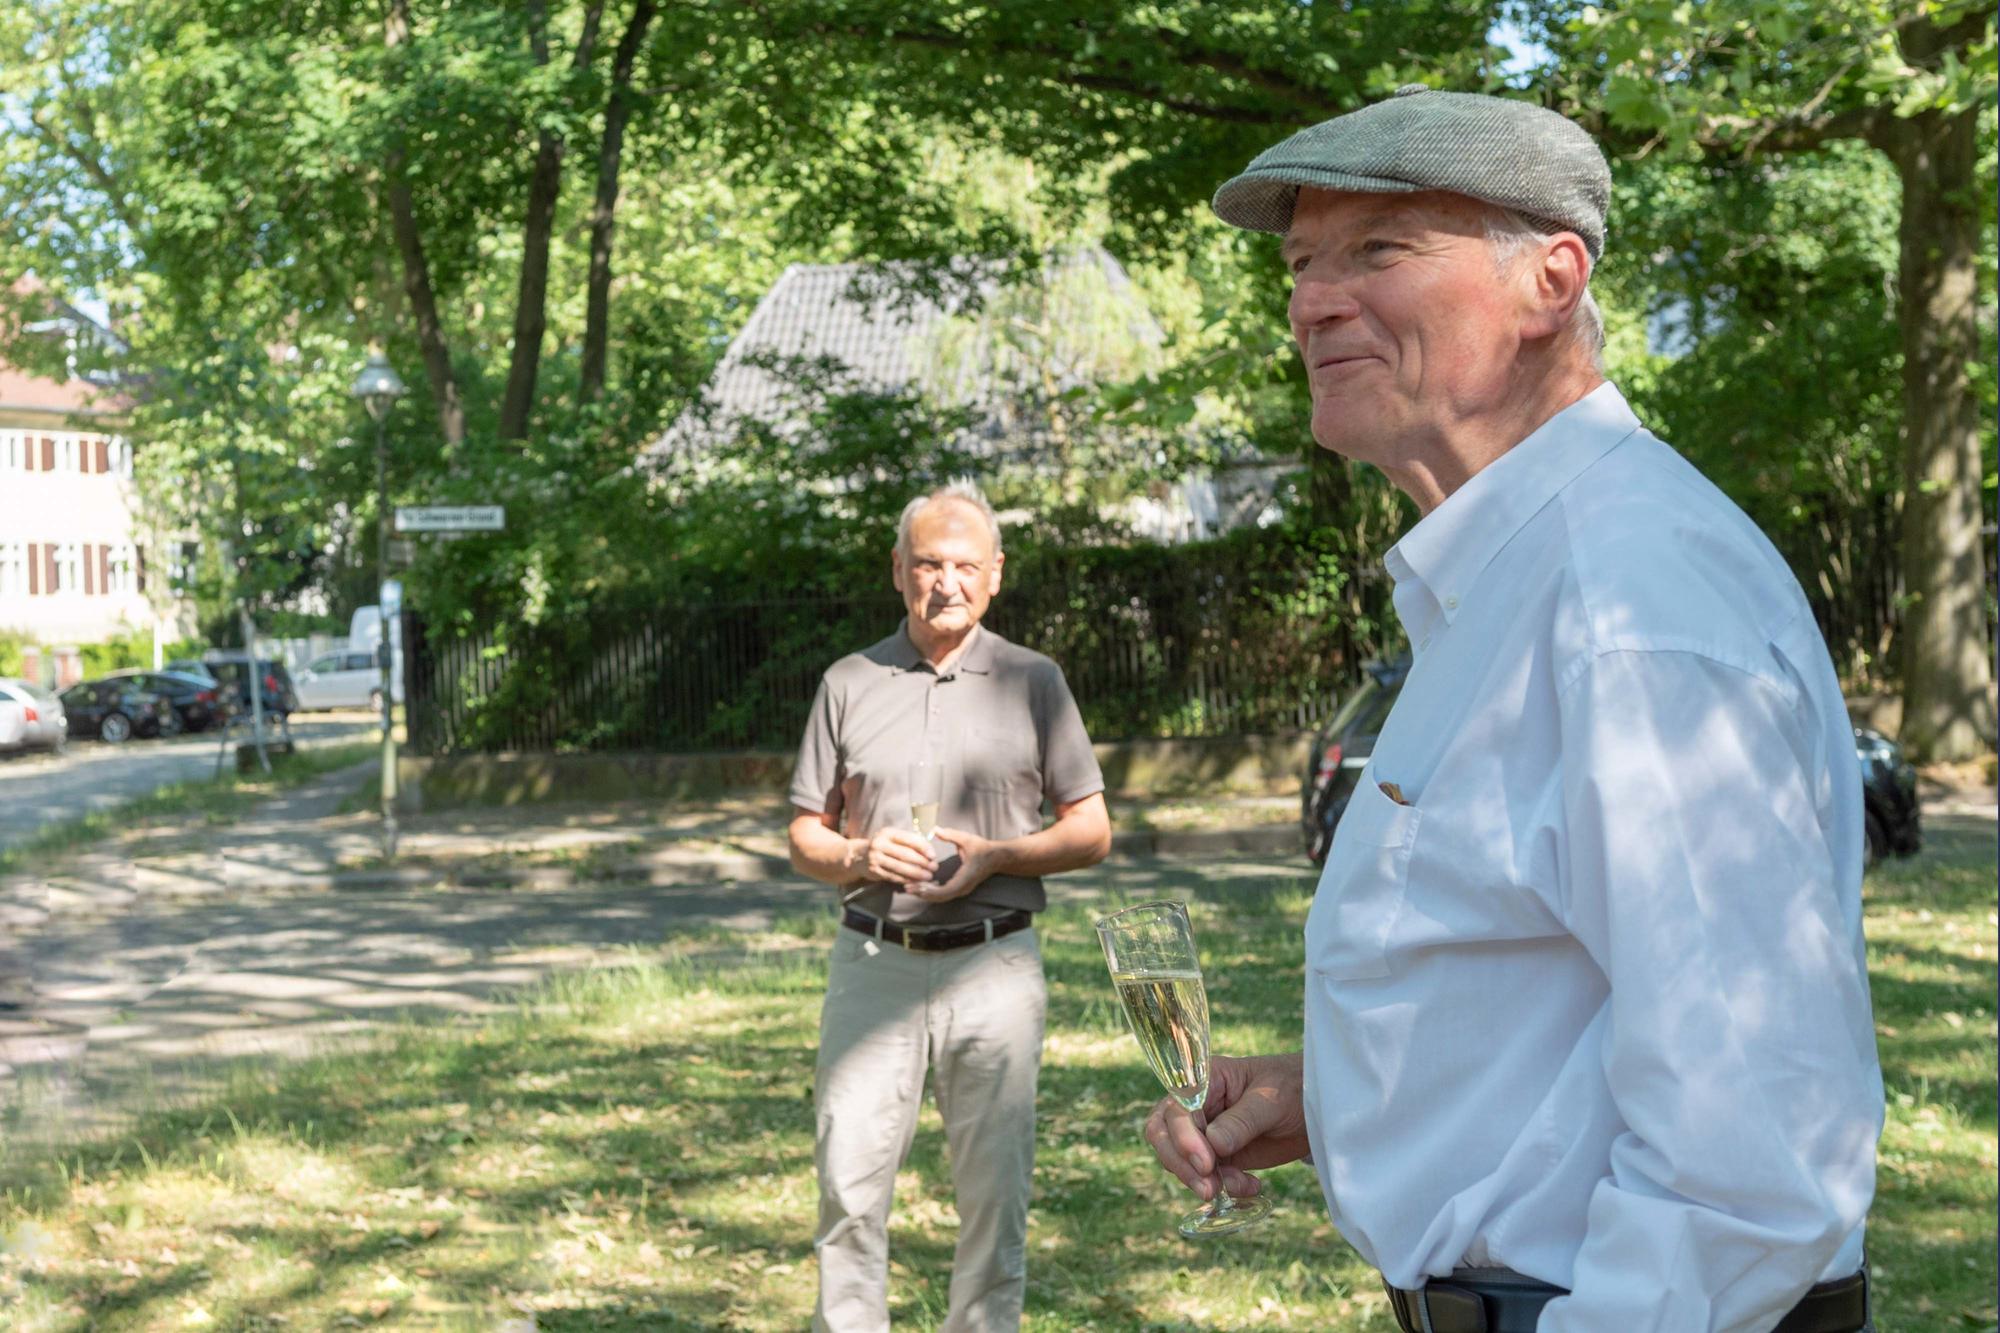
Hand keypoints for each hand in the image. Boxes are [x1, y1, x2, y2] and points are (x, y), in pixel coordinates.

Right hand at [853, 827, 936, 885]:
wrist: (859, 856)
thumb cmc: (883, 845)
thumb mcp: (892, 838)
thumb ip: (909, 841)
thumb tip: (930, 850)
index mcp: (887, 832)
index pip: (909, 839)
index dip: (923, 847)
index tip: (934, 855)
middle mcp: (879, 843)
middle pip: (905, 854)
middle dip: (922, 862)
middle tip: (934, 867)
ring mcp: (875, 857)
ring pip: (900, 867)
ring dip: (916, 873)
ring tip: (928, 876)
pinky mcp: (874, 870)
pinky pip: (893, 876)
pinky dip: (906, 879)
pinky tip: (915, 881)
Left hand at [911, 826, 995, 901]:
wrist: (997, 858)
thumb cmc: (982, 848)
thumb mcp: (966, 839)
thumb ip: (950, 835)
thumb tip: (934, 829)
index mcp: (965, 878)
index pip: (945, 891)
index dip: (929, 891)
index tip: (916, 887)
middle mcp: (963, 887)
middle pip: (940, 897)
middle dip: (923, 894)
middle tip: (907, 887)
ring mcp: (962, 890)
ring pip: (942, 898)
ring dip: (926, 894)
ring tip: (910, 888)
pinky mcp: (961, 888)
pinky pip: (944, 894)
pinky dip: (932, 893)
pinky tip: (921, 887)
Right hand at [1143, 1052, 1310, 1200]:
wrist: (1316, 1107)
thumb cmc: (1293, 1087)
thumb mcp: (1271, 1100)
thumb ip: (1241, 1121)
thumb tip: (1213, 1145)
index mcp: (1204, 1080)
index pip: (1175, 1108)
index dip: (1182, 1137)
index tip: (1205, 1164)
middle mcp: (1197, 1106)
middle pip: (1164, 1135)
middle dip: (1181, 1165)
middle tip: (1208, 1188)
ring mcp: (1206, 1132)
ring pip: (1181, 1161)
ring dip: (1204, 1181)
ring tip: (1241, 1185)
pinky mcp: (1220, 1156)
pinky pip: (1207, 1177)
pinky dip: (1226, 1188)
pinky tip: (1252, 1185)